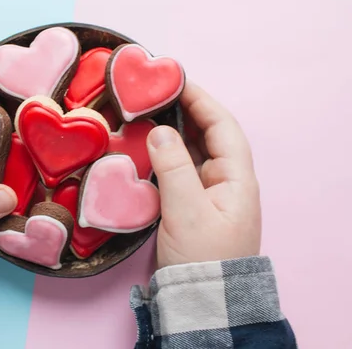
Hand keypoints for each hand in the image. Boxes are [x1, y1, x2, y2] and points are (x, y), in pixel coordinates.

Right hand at [147, 83, 260, 268]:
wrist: (202, 301)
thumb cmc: (203, 257)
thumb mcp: (188, 210)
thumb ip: (174, 167)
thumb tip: (159, 131)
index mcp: (236, 178)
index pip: (222, 126)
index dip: (200, 100)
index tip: (176, 80)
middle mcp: (225, 180)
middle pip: (206, 134)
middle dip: (183, 111)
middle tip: (154, 93)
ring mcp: (207, 192)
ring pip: (190, 151)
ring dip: (171, 131)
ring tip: (146, 113)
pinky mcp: (189, 204)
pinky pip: (177, 169)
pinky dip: (162, 154)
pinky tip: (145, 147)